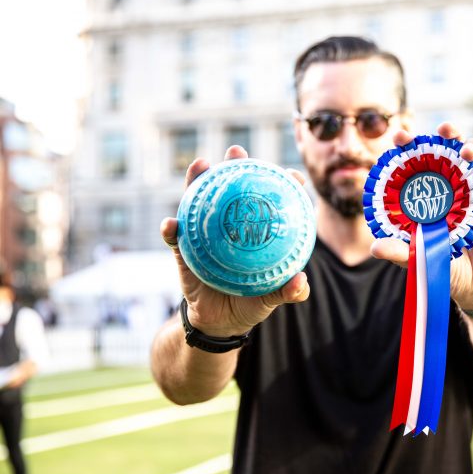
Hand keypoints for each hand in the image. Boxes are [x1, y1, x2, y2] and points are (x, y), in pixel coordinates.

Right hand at [161, 146, 310, 336]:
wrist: (220, 322)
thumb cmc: (251, 301)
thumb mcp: (271, 296)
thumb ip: (289, 291)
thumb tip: (300, 281)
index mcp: (255, 230)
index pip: (270, 201)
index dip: (281, 184)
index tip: (293, 175)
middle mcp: (230, 224)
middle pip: (232, 189)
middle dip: (234, 165)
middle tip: (237, 151)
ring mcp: (205, 233)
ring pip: (199, 202)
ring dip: (196, 181)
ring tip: (199, 166)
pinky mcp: (183, 249)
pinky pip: (175, 237)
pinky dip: (171, 228)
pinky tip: (170, 223)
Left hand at [370, 123, 472, 310]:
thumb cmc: (446, 269)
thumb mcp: (421, 261)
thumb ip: (402, 252)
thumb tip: (375, 247)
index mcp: (430, 193)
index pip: (419, 161)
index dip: (410, 145)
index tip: (399, 136)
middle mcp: (454, 185)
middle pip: (451, 148)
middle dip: (448, 133)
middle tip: (442, 130)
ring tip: (467, 152)